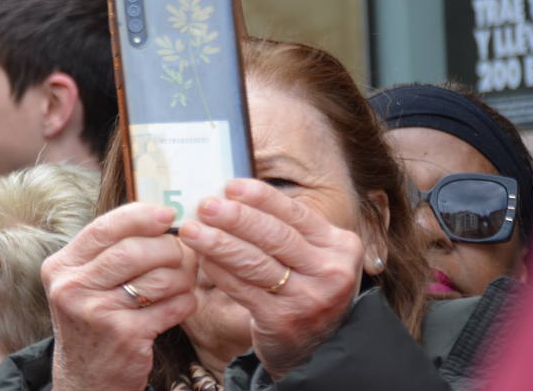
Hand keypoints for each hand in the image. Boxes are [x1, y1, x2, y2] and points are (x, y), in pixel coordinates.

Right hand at [44, 203, 198, 390]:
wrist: (86, 378)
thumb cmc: (93, 320)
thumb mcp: (83, 282)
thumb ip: (108, 251)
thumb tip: (158, 216)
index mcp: (61, 267)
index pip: (104, 228)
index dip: (141, 216)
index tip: (168, 214)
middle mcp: (72, 288)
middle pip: (133, 251)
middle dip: (168, 247)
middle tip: (183, 252)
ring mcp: (97, 313)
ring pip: (158, 278)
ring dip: (182, 276)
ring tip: (183, 280)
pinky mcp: (125, 336)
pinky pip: (172, 307)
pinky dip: (185, 301)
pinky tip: (181, 302)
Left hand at [178, 179, 363, 380]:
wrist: (315, 346)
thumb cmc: (304, 285)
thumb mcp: (311, 254)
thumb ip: (284, 226)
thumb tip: (231, 193)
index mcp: (340, 245)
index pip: (295, 214)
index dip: (261, 198)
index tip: (230, 186)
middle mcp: (330, 272)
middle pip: (275, 236)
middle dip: (236, 218)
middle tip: (205, 205)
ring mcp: (309, 299)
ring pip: (255, 263)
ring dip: (218, 243)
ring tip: (192, 230)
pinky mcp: (283, 322)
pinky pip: (243, 290)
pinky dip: (219, 271)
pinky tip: (201, 258)